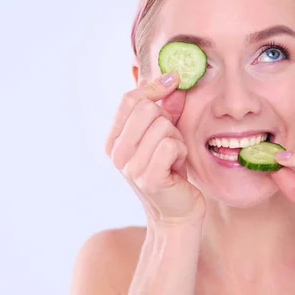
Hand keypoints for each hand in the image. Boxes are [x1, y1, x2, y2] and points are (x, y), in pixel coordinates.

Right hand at [105, 72, 204, 225]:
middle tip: (171, 141)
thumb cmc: (171, 172)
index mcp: (114, 141)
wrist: (177, 214)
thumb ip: (167, 108)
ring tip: (174, 157)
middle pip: (146, 109)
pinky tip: (178, 167)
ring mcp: (130, 167)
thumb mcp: (165, 136)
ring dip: (177, 139)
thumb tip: (173, 80)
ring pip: (162, 126)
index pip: (129, 99)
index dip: (153, 87)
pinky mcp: (148, 178)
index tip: (174, 81)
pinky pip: (170, 144)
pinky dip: (181, 152)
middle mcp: (116, 153)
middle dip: (167, 120)